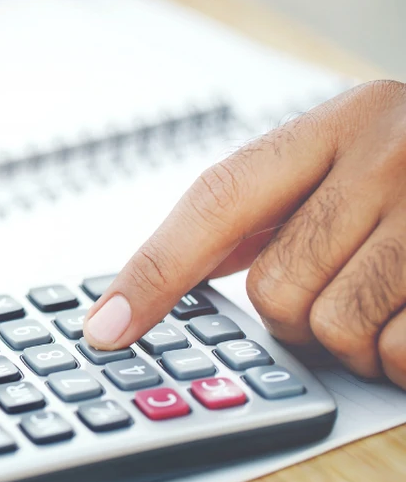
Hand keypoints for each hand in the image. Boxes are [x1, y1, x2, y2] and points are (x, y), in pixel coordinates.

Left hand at [84, 80, 405, 387]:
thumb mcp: (348, 151)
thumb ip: (267, 204)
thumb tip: (165, 270)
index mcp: (337, 124)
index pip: (216, 202)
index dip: (153, 272)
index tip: (105, 328)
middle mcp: (389, 155)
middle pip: (277, 289)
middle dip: (296, 313)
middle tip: (337, 286)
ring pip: (339, 328)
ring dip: (354, 339)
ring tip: (388, 297)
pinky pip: (404, 353)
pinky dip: (403, 357)